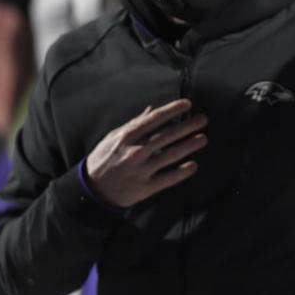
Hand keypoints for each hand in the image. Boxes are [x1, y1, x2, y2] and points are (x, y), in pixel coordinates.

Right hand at [85, 99, 206, 207]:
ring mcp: (141, 170)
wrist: (91, 189)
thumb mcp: (113, 138)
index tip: (188, 104)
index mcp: (126, 136)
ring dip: (189, 146)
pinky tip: (193, 165)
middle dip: (187, 126)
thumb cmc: (104, 159)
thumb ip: (134, 124)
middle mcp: (135, 151)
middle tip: (204, 119)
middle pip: (167, 135)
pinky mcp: (145, 187)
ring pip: (170, 155)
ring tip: (203, 139)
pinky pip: (168, 178)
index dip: (173, 110)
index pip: (155, 119)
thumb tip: (152, 109)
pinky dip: (181, 172)